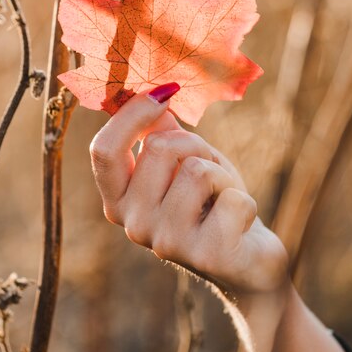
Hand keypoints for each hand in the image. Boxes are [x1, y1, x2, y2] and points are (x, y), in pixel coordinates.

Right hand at [89, 85, 288, 298]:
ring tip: (222, 200)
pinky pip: (232, 198)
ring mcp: (167, 243)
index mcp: (119, 200)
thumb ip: (163, 132)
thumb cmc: (213, 203)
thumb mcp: (185, 163)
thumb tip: (149, 89)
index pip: (104, 150)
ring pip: (197, 170)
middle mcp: (133, 224)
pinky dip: (244, 201)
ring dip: (222, 175)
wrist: (248, 261)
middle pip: (159, 148)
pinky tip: (240, 224)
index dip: (132, 114)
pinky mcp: (206, 255)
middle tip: (208, 173)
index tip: (165, 94)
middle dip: (195, 146)